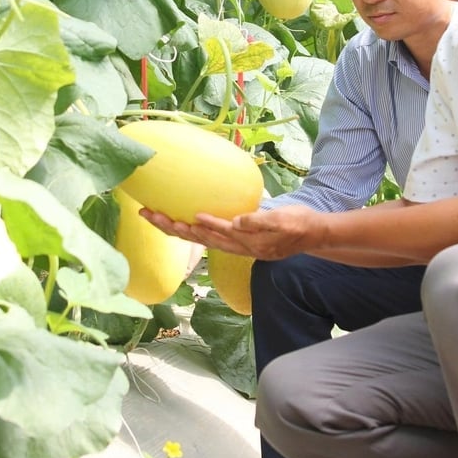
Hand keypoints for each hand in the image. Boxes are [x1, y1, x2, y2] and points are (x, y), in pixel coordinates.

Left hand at [138, 205, 327, 260]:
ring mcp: (234, 243)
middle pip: (197, 238)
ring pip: (197, 237)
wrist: (311, 235)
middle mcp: (235, 245)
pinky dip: (189, 228)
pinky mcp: (235, 238)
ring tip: (152, 215)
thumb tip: (236, 221)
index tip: (180, 216)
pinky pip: (206, 234)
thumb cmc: (298, 224)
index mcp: (246, 242)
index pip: (216, 233)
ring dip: (174, 227)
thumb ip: (259, 222)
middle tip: (146, 212)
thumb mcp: (283, 221)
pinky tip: (179, 219)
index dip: (197, 226)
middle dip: (171, 226)